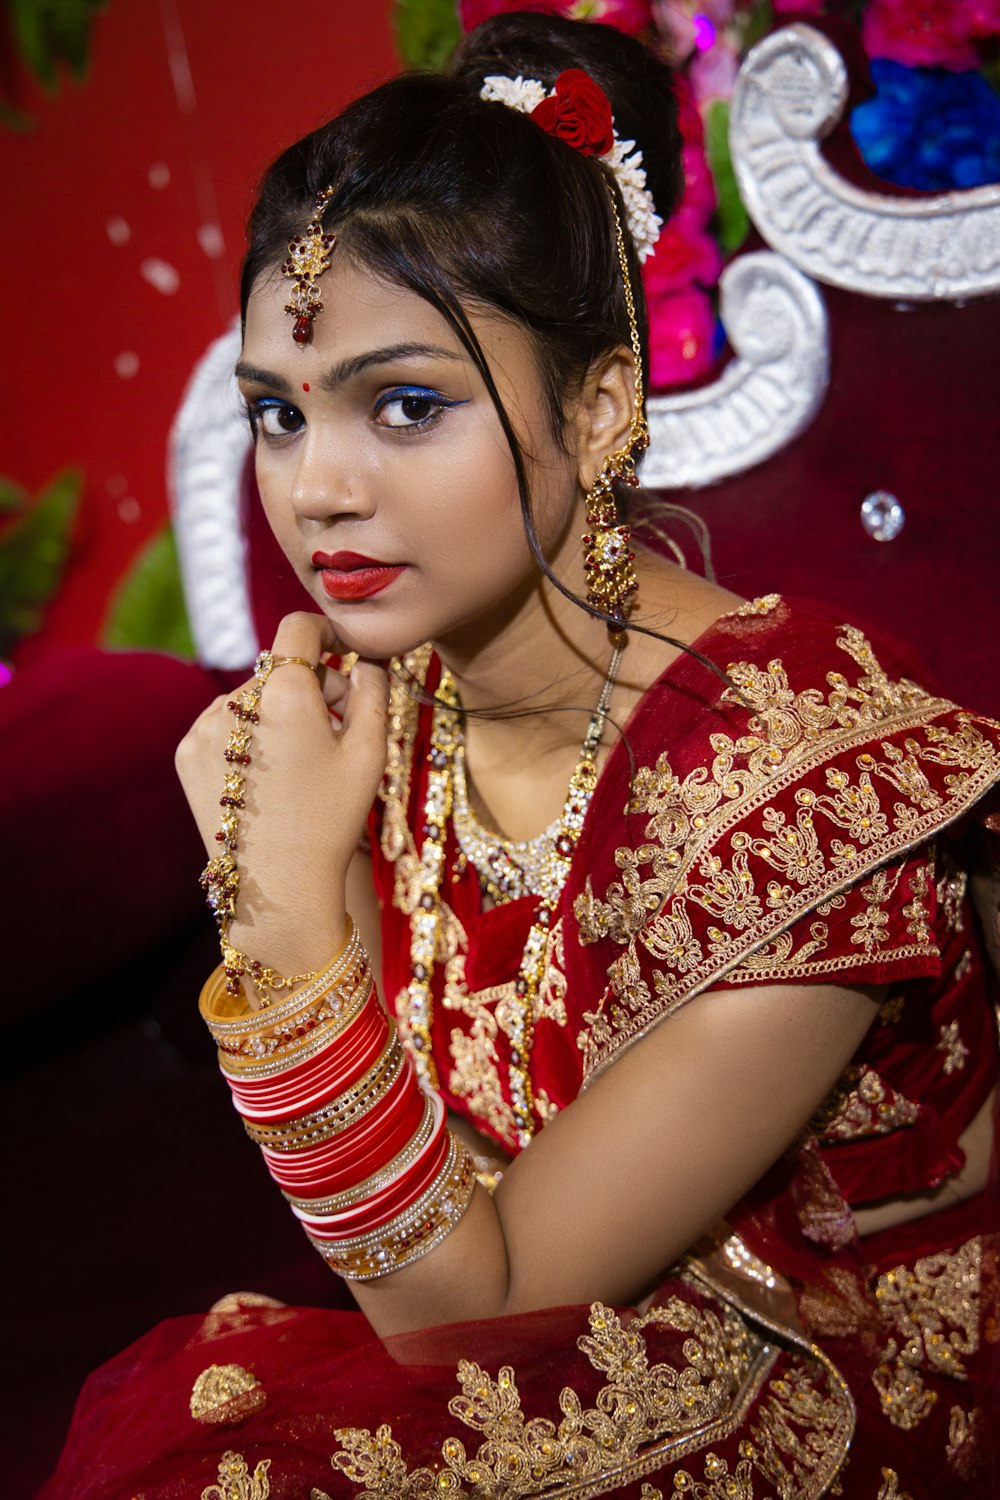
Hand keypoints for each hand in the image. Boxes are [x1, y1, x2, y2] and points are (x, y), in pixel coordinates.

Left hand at [176, 612, 388, 974]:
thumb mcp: (371, 751)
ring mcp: (204, 726)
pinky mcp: (186, 752)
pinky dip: (247, 738)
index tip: (341, 653)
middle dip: (311, 688)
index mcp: (285, 692)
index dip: (326, 633)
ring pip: (251, 698)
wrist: (277, 884)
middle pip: (279, 669)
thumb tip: (363, 660)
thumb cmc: (332, 818)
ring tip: (300, 763)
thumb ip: (374, 689)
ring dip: (277, 714)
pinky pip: (223, 725)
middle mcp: (236, 700)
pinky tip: (266, 778)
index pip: (299, 627)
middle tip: (337, 732)